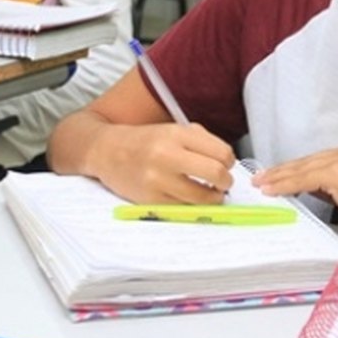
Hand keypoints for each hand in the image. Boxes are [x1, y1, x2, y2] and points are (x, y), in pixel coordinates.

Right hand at [90, 122, 234, 203]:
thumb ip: (201, 141)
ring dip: (214, 197)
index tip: (227, 164)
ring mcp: (157, 179)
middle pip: (216, 173)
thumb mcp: (173, 129)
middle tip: (224, 182)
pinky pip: (184, 208)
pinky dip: (194, 206)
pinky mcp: (150, 199)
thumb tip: (228, 161)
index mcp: (176, 134)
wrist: (107, 151)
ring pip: (203, 197)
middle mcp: (166, 155)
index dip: (230, 161)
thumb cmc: (145, 141)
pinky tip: (192, 198)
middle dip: (226, 181)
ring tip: (212, 193)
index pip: (221, 152)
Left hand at [252, 143, 337, 245]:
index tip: (272, 176)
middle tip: (260, 178)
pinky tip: (272, 190)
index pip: (313, 161)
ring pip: (301, 169)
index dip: (290, 170)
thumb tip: (303, 188)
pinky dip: (286, 185)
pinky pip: (305, 179)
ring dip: (278, 178)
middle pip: (305, 162)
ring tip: (261, 184)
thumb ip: (329, 186)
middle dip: (280, 172)